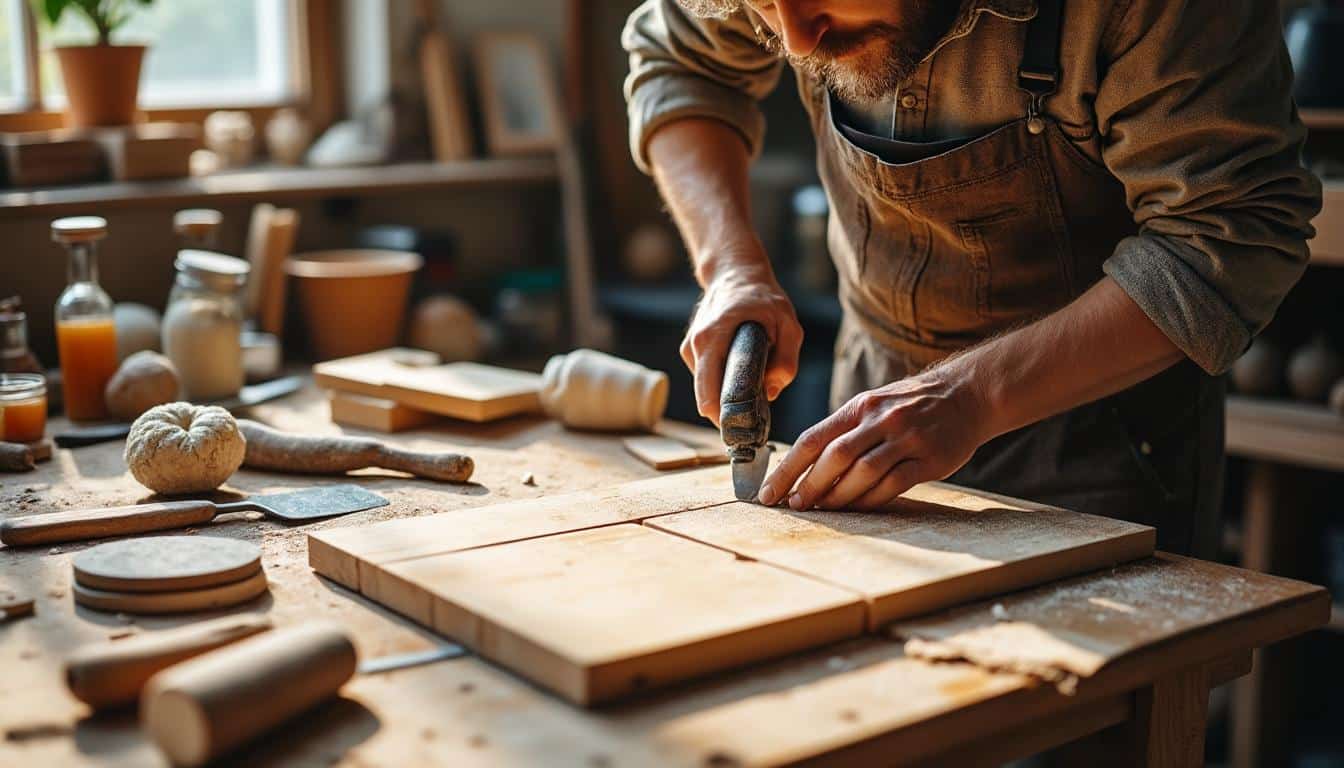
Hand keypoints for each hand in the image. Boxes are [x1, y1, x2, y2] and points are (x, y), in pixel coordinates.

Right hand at [681, 260, 802, 425]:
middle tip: (753, 426)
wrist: (735, 273)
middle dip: (727, 416)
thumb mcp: (788, 324)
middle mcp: (695, 345)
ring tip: (753, 394)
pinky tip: (741, 377)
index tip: (746, 432)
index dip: (726, 418)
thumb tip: (772, 393)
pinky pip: (707, 379)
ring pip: (706, 390)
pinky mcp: (692, 351)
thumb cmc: (764, 298)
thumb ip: (787, 361)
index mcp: (713, 338)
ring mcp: (690, 348)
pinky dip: (722, 384)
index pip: (709, 392)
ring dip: (726, 397)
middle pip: (704, 399)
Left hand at [757, 364, 990, 509]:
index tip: (769, 492)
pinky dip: (871, 500)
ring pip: (861, 472)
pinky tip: (859, 509)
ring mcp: (905, 438)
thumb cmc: (913, 405)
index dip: (787, 468)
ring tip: (823, 511)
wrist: (969, 394)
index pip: (812, 439)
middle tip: (795, 506)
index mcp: (859, 406)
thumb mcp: (875, 404)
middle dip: (808, 485)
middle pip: (833, 456)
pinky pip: (893, 485)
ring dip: (838, 496)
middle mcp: (879, 420)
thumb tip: (807, 467)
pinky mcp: (928, 458)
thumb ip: (846, 430)